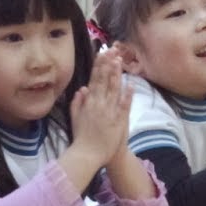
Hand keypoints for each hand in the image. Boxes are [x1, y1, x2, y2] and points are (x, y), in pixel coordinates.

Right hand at [70, 48, 130, 164]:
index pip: (94, 80)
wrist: (88, 155)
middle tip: (112, 50)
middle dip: (108, 64)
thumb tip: (82, 89)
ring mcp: (108, 112)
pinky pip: (123, 106)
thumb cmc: (81, 138)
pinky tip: (130, 84)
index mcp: (88, 103)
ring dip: (117, 75)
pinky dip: (127, 95)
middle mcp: (98, 105)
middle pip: (104, 81)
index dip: (98, 66)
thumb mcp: (75, 118)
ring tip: (119, 61)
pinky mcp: (117, 121)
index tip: (102, 54)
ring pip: (114, 90)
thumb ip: (77, 102)